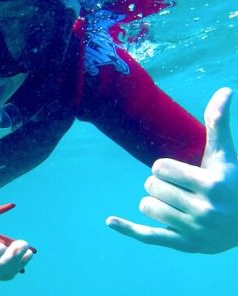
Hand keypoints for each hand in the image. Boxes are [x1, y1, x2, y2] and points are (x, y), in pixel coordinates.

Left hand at [107, 87, 237, 252]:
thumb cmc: (233, 182)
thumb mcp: (226, 154)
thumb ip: (219, 123)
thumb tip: (225, 90)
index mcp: (212, 184)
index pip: (160, 168)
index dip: (164, 167)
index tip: (179, 172)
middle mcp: (204, 210)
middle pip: (152, 186)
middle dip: (160, 183)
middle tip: (180, 188)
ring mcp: (194, 231)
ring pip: (147, 206)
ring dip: (154, 200)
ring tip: (175, 202)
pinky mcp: (184, 245)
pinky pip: (149, 236)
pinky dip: (128, 229)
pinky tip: (110, 221)